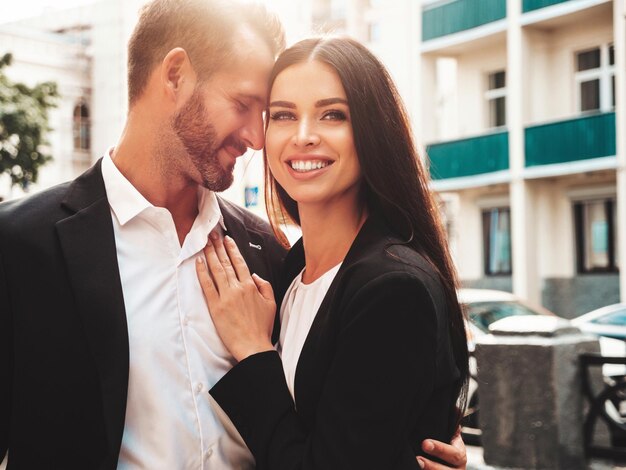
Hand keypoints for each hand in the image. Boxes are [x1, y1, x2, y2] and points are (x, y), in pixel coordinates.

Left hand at [196, 233, 275, 361]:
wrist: (253, 346)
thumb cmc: (262, 327)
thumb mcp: (271, 303)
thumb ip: (265, 286)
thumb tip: (254, 275)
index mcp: (251, 286)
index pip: (239, 263)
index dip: (232, 249)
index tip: (226, 239)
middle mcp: (238, 288)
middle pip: (226, 263)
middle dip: (218, 247)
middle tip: (212, 234)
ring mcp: (226, 296)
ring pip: (216, 270)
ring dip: (210, 255)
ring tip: (205, 243)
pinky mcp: (215, 306)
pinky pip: (207, 286)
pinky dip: (202, 273)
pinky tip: (198, 263)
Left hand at [416, 428, 466, 468]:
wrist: (446, 463)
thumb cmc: (447, 447)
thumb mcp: (451, 437)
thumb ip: (452, 424)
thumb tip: (454, 406)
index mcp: (459, 456)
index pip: (454, 454)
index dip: (440, 449)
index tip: (425, 443)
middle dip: (432, 466)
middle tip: (418, 460)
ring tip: (416, 465)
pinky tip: (413, 469)